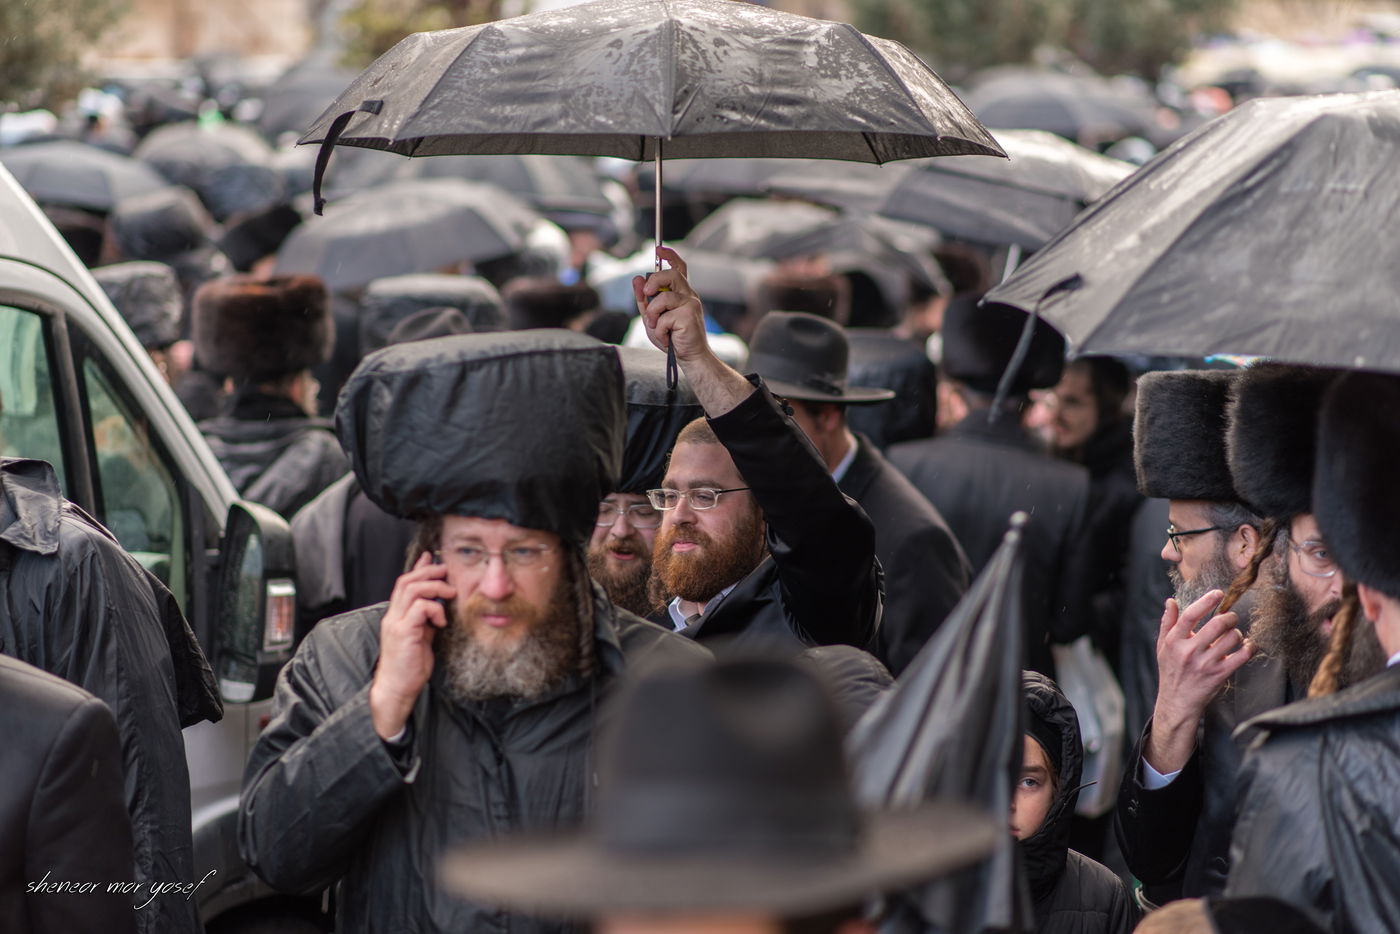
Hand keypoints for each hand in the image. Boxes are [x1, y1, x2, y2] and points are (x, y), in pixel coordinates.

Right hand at [369, 552, 454, 739]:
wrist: (397, 689)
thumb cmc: (410, 666)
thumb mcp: (422, 637)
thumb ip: (426, 620)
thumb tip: (439, 605)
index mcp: (396, 616)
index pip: (404, 584)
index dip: (418, 568)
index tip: (431, 557)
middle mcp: (393, 616)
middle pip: (406, 581)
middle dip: (428, 571)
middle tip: (446, 571)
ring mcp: (396, 623)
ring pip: (412, 590)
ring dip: (435, 587)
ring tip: (449, 593)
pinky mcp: (403, 632)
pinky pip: (420, 608)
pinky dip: (434, 608)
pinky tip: (442, 620)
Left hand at [632, 246, 710, 362]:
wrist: (689, 357)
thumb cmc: (673, 338)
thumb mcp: (652, 317)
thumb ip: (644, 299)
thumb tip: (637, 279)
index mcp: (681, 293)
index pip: (678, 268)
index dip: (669, 256)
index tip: (659, 249)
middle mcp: (688, 295)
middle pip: (670, 275)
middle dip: (654, 281)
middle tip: (646, 294)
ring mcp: (690, 304)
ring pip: (662, 298)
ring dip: (653, 315)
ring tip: (656, 327)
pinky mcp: (689, 316)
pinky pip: (664, 318)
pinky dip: (659, 330)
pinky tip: (666, 338)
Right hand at [1144, 590, 1252, 773]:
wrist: (1178, 701)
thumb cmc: (1171, 671)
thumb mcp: (1163, 646)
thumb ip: (1167, 623)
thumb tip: (1171, 601)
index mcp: (1174, 641)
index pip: (1190, 616)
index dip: (1206, 601)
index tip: (1218, 594)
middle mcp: (1189, 651)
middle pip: (1216, 625)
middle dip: (1229, 617)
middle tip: (1231, 617)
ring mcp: (1206, 664)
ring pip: (1231, 639)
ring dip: (1237, 633)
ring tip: (1234, 634)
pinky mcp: (1220, 674)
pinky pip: (1241, 656)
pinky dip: (1249, 648)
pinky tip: (1247, 645)